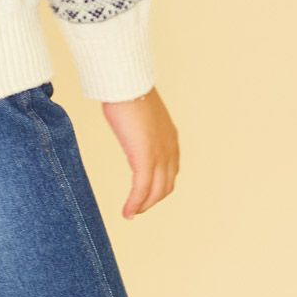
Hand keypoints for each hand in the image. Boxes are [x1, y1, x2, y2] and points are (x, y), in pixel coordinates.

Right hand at [101, 85, 178, 219]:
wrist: (125, 83)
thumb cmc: (126, 90)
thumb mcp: (138, 111)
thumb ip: (139, 125)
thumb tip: (128, 124)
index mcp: (169, 138)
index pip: (170, 170)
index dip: (159, 185)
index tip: (146, 192)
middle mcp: (169, 149)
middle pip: (165, 185)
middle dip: (152, 199)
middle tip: (138, 208)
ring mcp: (159, 156)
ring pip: (155, 191)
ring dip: (144, 205)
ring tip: (131, 213)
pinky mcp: (145, 159)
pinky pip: (141, 190)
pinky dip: (135, 204)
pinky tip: (126, 212)